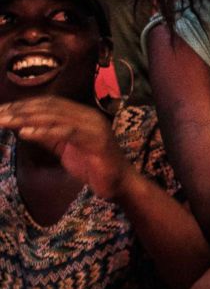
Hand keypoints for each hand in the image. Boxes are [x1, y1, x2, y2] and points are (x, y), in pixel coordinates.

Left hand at [0, 97, 131, 198]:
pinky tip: (26, 133)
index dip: (24, 105)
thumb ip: (50, 137)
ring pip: (57, 116)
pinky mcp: (96, 140)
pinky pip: (67, 132)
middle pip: (50, 107)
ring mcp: (93, 127)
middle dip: (21, 110)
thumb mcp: (65, 149)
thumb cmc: (93, 167)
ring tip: (5, 121)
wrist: (119, 184)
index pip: (49, 104)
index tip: (1, 110)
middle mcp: (88, 116)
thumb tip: (24, 127)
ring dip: (28, 118)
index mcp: (82, 115)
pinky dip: (45, 131)